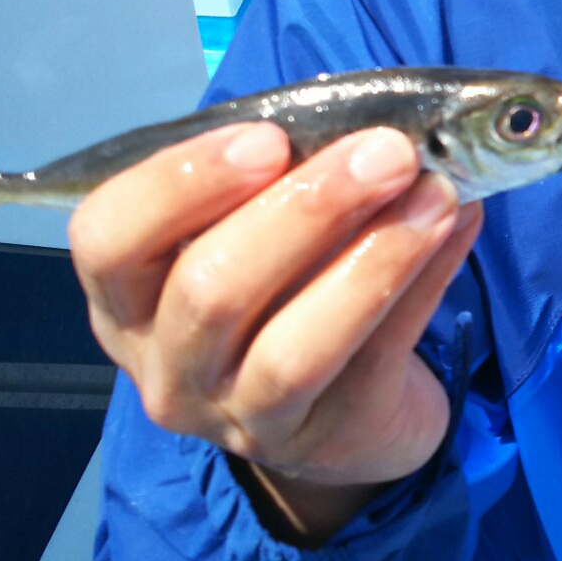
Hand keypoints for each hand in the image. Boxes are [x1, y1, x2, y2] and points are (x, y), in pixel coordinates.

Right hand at [70, 123, 482, 543]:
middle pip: (208, 290)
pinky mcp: (323, 439)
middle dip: (305, 207)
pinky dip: (418, 285)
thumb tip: (381, 121)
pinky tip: (454, 229)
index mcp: (129, 297)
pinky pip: (371, 361)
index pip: (108, 237)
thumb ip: (290, 181)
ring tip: (436, 192)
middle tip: (387, 150)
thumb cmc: (290, 292)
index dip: (181, 183)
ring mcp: (238, 417)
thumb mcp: (263, 235)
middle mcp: (165, 366)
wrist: (346, 414)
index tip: (267, 136)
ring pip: (291, 349)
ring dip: (373, 256)